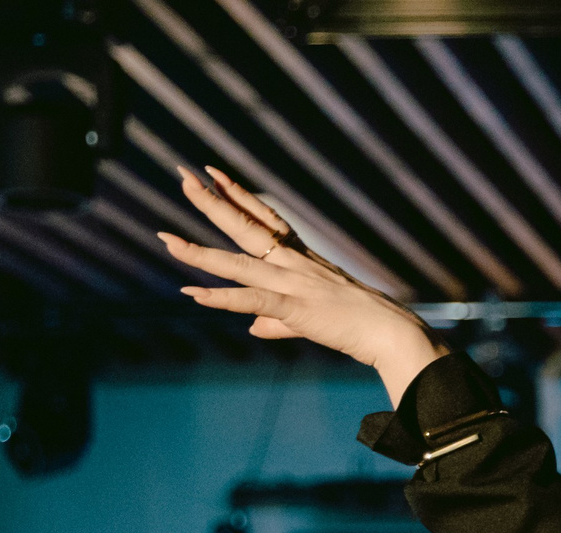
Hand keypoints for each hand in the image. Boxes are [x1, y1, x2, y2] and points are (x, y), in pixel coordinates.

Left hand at [161, 165, 443, 403]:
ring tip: (167, 240)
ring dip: (200, 252)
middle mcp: (293, 263)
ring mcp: (292, 283)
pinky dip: (220, 298)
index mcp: (300, 258)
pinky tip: (192, 293)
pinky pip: (250, 300)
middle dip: (211, 201)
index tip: (213, 172)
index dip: (237, 194)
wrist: (392, 331)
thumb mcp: (313, 318)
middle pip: (245, 226)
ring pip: (237, 264)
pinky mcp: (295, 309)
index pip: (263, 218)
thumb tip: (252, 326)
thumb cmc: (360, 323)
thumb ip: (277, 321)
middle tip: (182, 175)